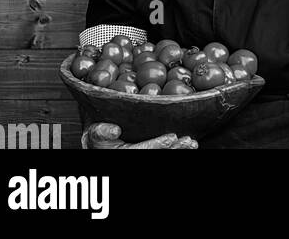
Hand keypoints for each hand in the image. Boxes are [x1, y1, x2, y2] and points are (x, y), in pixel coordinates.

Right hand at [81, 123, 197, 148]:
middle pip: (158, 157)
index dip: (158, 145)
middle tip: (189, 142)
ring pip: (164, 159)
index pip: (142, 151)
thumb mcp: (96, 135)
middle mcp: (135, 158)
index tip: (172, 137)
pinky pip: (166, 156)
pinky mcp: (150, 156)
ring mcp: (142, 158)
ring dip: (179, 152)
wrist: (104, 147)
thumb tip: (114, 129)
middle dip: (175, 150)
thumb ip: (101, 132)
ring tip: (192, 144)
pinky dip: (178, 152)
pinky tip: (189, 148)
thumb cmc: (101, 140)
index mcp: (123, 154)